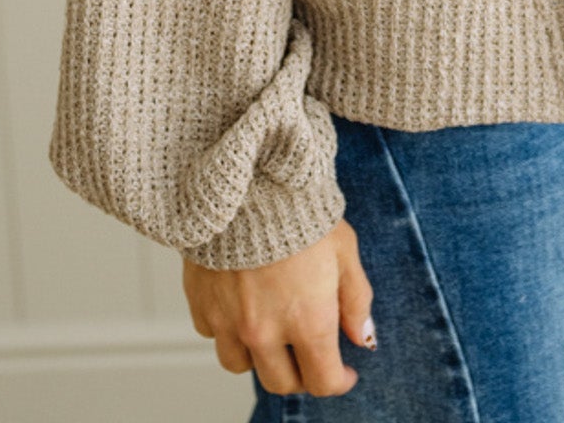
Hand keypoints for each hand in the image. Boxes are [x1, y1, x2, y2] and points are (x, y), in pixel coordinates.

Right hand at [183, 216, 376, 398]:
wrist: (248, 180)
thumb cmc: (301, 210)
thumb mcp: (344, 249)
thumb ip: (356, 299)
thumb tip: (362, 338)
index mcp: (308, 321)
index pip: (323, 381)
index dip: (339, 380)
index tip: (345, 371)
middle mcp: (266, 331)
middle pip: (281, 382)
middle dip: (300, 373)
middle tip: (308, 352)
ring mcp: (229, 321)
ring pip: (242, 366)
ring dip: (260, 355)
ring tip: (272, 328)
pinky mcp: (201, 305)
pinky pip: (213, 335)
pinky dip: (228, 328)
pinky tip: (241, 303)